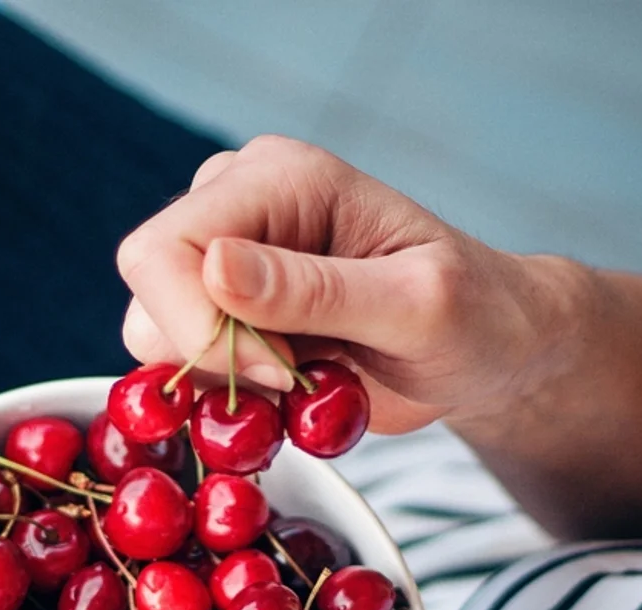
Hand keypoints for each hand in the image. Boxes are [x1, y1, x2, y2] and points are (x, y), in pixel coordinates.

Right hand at [115, 136, 588, 434]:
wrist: (492, 349)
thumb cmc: (476, 316)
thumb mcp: (416, 306)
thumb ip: (317, 290)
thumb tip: (214, 267)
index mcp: (280, 177)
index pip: (164, 249)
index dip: (203, 328)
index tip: (283, 374)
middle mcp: (237, 204)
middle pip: (149, 292)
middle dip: (215, 359)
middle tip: (300, 382)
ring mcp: (225, 259)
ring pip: (155, 338)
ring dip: (227, 384)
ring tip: (311, 381)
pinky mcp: (225, 311)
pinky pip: (184, 367)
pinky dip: (232, 399)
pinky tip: (298, 390)